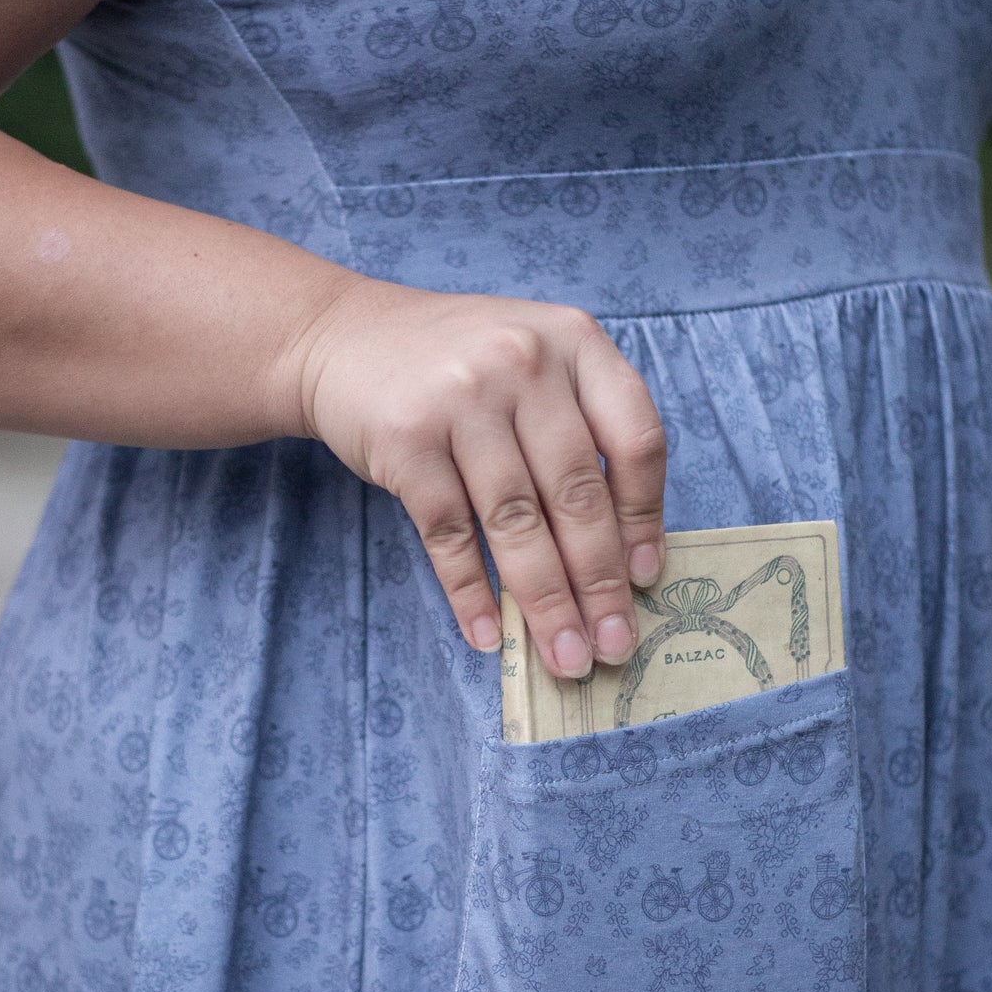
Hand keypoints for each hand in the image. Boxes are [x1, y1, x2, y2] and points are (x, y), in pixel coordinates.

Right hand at [297, 277, 666, 679]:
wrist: (345, 335)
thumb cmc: (459, 364)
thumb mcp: (535, 364)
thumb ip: (583, 430)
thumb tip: (623, 555)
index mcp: (575, 341)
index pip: (636, 440)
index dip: (645, 518)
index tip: (645, 578)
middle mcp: (523, 362)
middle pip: (577, 493)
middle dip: (599, 583)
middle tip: (613, 645)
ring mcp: (461, 399)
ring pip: (516, 522)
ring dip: (545, 602)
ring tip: (564, 656)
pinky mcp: (405, 440)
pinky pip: (450, 534)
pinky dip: (470, 592)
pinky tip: (488, 634)